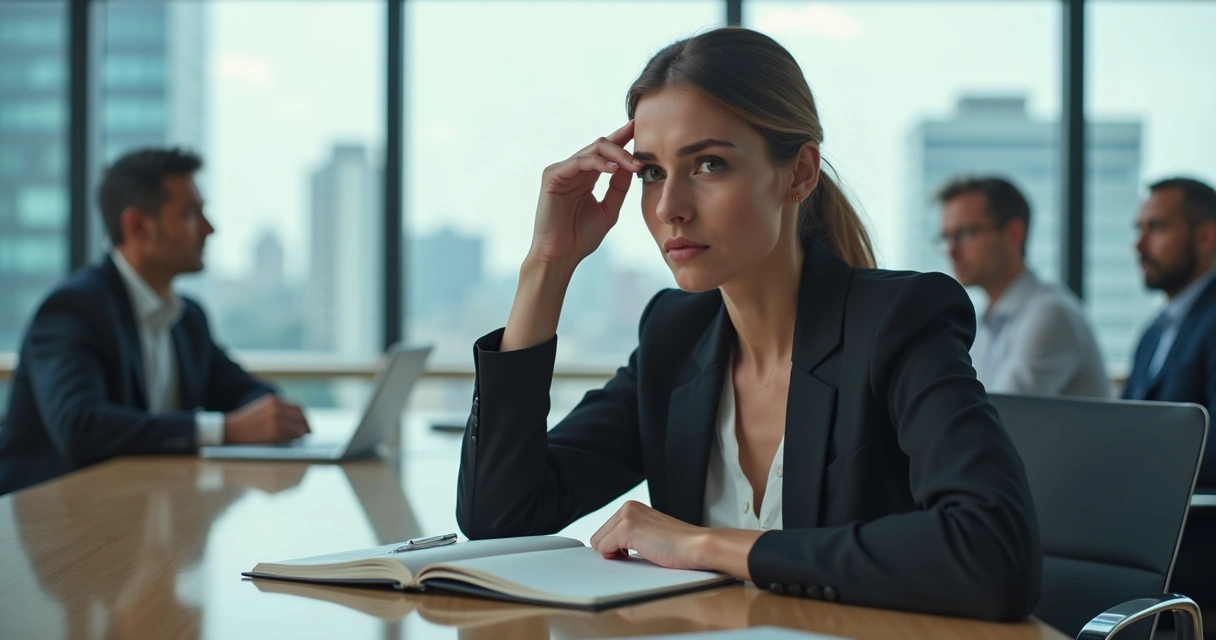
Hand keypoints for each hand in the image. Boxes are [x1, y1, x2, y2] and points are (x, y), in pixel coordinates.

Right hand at [222, 395, 309, 443]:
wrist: (229, 430)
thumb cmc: (246, 422)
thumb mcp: (262, 409)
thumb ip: (278, 411)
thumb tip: (298, 421)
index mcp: (274, 401)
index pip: (298, 408)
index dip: (304, 417)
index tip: (306, 424)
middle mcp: (276, 408)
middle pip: (300, 417)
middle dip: (305, 425)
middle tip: (307, 433)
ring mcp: (276, 420)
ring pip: (298, 427)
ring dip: (301, 433)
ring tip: (301, 438)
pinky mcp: (274, 432)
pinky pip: (291, 436)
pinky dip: (295, 439)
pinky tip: (294, 442)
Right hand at [529, 121, 640, 267]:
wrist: (560, 256)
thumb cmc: (580, 237)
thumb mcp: (609, 209)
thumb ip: (619, 187)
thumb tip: (632, 165)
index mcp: (586, 177)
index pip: (606, 152)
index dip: (623, 138)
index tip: (640, 129)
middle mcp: (573, 170)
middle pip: (601, 146)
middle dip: (624, 146)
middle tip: (642, 158)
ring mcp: (561, 171)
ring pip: (593, 150)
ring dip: (617, 155)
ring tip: (634, 165)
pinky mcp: (552, 176)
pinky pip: (579, 161)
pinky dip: (598, 163)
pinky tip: (614, 170)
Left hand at [590, 501, 709, 569]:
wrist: (695, 546)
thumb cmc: (678, 545)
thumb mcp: (649, 534)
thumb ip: (631, 535)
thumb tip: (610, 549)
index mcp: (633, 507)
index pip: (605, 531)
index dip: (615, 547)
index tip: (631, 552)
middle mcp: (628, 508)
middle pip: (598, 537)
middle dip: (613, 550)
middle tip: (638, 554)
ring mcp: (626, 517)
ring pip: (598, 543)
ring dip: (616, 554)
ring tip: (641, 553)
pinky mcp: (626, 529)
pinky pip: (604, 550)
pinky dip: (618, 559)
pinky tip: (639, 555)